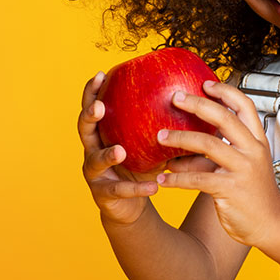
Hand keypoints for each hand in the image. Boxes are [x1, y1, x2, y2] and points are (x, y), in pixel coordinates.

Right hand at [76, 71, 162, 226]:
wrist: (131, 205)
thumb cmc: (141, 167)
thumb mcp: (150, 145)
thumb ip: (163, 125)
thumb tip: (195, 102)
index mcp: (101, 133)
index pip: (92, 106)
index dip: (92, 92)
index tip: (100, 74)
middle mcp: (92, 150)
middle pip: (84, 130)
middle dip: (90, 116)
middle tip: (99, 107)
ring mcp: (95, 174)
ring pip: (95, 161)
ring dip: (107, 155)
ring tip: (120, 151)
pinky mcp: (104, 196)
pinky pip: (119, 190)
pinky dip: (136, 189)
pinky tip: (153, 187)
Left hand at [155, 80, 279, 247]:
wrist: (271, 225)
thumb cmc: (252, 194)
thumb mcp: (241, 168)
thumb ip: (217, 154)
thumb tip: (180, 144)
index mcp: (257, 141)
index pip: (245, 106)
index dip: (225, 92)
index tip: (205, 84)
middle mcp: (252, 151)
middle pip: (224, 118)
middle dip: (198, 104)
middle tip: (175, 98)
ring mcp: (243, 169)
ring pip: (208, 144)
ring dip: (180, 138)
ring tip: (159, 136)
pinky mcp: (230, 190)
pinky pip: (198, 179)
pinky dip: (177, 179)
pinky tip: (162, 180)